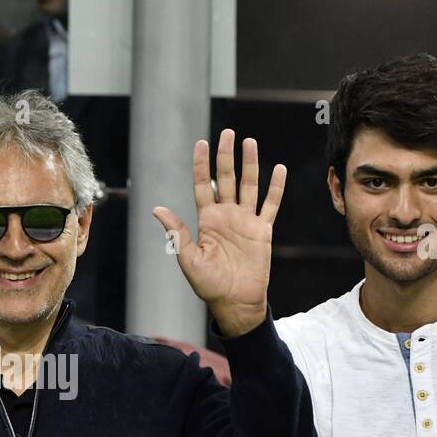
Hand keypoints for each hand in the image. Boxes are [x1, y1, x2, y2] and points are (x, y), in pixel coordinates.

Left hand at [152, 130, 285, 337]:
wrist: (235, 302)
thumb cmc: (209, 285)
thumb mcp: (188, 259)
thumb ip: (177, 232)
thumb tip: (157, 209)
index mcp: (206, 220)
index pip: (202, 185)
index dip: (201, 164)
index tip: (201, 143)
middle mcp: (226, 216)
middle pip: (225, 179)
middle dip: (226, 156)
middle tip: (227, 134)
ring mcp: (246, 221)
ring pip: (248, 185)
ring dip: (250, 164)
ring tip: (250, 142)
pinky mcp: (263, 230)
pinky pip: (270, 205)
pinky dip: (276, 188)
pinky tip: (279, 169)